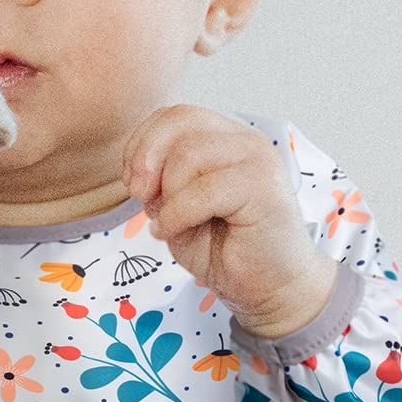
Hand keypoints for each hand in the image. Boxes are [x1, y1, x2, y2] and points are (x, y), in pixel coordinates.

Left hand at [122, 105, 336, 339]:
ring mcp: (258, 160)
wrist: (269, 287)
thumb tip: (139, 170)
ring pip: (189, 154)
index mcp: (225, 138)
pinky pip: (203, 190)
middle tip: (142, 198)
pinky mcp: (264, 188)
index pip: (174, 114)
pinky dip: (176, 214)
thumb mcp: (176, 206)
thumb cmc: (224, 248)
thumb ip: (160, 179)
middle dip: (146, 160)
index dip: (141, 143)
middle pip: (179, 122)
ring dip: (166, 194)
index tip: (132, 183)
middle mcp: (245, 140)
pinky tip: (172, 232)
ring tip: (169, 222)